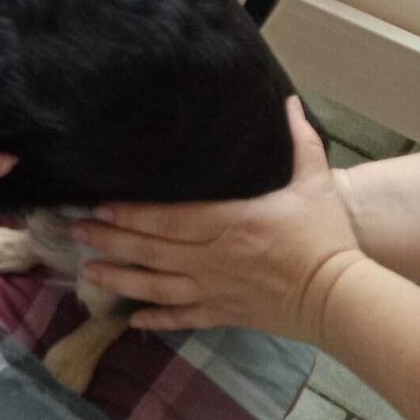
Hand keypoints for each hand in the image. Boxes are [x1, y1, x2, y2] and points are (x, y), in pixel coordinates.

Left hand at [71, 97, 364, 344]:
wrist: (343, 299)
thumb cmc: (325, 237)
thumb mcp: (313, 181)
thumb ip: (298, 139)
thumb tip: (289, 100)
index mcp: (228, 223)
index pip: (167, 217)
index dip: (130, 213)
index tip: (99, 206)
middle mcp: (213, 258)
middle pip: (151, 249)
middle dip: (110, 240)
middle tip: (76, 232)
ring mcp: (216, 289)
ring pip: (157, 286)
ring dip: (120, 279)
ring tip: (88, 272)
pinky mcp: (225, 314)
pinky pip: (183, 317)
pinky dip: (156, 319)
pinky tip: (130, 319)